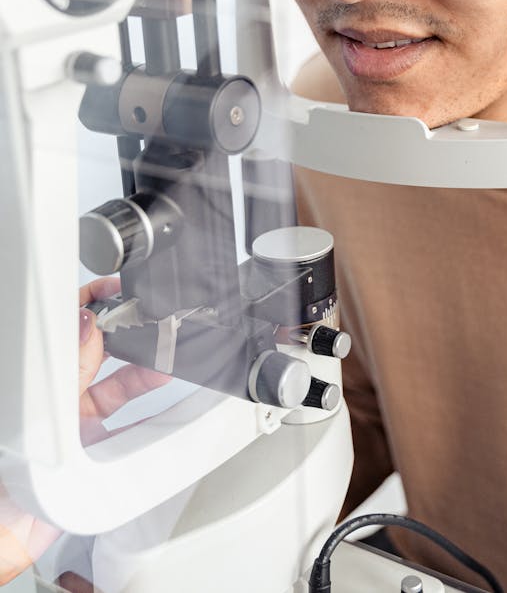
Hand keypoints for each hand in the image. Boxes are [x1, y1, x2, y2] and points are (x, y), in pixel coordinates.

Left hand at [0, 279, 170, 585]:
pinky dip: (152, 413)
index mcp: (37, 378)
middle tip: (151, 322)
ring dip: (143, 371)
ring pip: (116, 386)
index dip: (92, 301)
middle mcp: (54, 395)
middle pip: (98, 351)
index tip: (119, 289)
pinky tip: (170, 404)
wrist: (4, 538)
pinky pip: (129, 426)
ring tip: (165, 361)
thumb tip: (85, 323)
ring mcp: (73, 425)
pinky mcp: (93, 453)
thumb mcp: (40, 411)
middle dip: (126, 332)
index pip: (67, 326)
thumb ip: (66, 370)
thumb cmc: (8, 475)